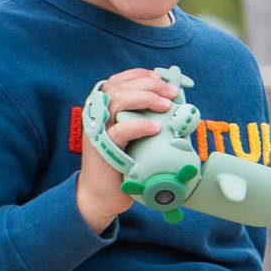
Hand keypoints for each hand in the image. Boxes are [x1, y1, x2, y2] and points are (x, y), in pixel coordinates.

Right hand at [76, 68, 178, 233]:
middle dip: (150, 85)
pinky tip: (156, 128)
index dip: (140, 75)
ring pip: (119, 101)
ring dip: (146, 98)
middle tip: (171, 92)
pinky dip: (140, 125)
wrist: (102, 195)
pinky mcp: (102, 147)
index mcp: (103, 107)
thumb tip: (173, 104)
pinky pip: (121, 130)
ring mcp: (97, 129)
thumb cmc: (121, 163)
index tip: (161, 78)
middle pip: (121, 87)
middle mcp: (97, 114)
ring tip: (166, 106)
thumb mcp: (133, 135)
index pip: (119, 80)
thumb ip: (143, 117)